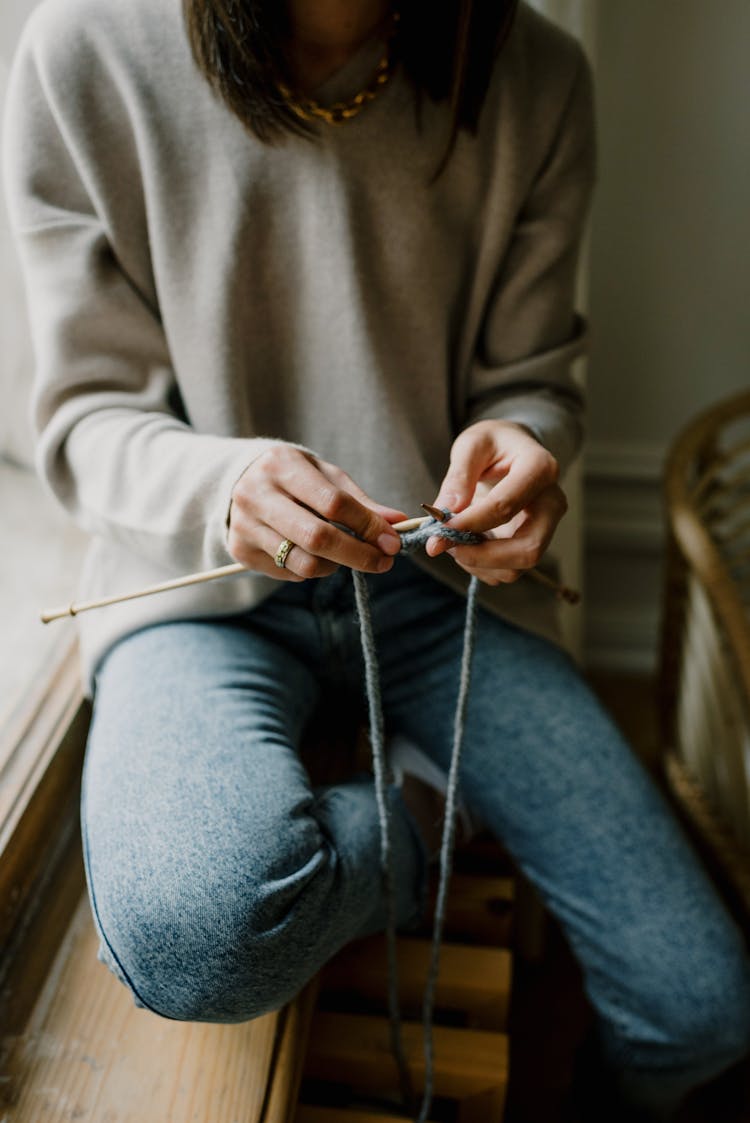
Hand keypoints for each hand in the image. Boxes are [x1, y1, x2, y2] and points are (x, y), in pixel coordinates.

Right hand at [227, 445, 404, 580]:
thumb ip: (360, 502)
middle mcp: (256, 495)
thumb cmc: (294, 478)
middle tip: (383, 562)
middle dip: (358, 554)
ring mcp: (244, 525)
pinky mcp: (241, 551)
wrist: (239, 482)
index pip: (333, 502)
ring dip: (336, 565)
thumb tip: (398, 523)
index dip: (367, 525)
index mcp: (281, 466)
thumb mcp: (326, 477)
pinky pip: (289, 573)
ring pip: (305, 563)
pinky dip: (311, 569)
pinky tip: (311, 552)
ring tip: (344, 554)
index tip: (392, 542)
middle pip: (317, 537)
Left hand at [426, 420, 566, 585]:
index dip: (469, 522)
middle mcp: (552, 503)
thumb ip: (458, 476)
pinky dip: (481, 567)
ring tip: (452, 541)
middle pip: (527, 549)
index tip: (439, 527)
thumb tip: (446, 511)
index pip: (506, 506)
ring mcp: (547, 527)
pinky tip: (466, 545)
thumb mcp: (471, 444)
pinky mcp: (534, 542)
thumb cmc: (493, 443)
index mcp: (540, 469)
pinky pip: (508, 570)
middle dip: (481, 556)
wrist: (512, 451)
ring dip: (477, 563)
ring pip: (517, 567)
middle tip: (444, 546)